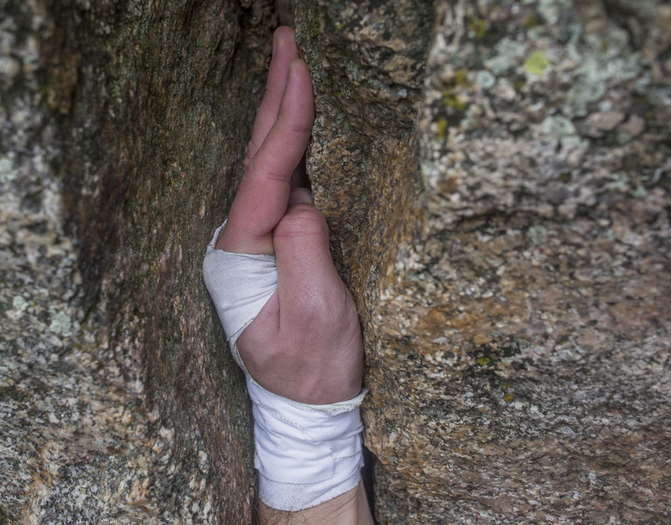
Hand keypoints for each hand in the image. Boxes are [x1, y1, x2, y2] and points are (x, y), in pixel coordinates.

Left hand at [214, 27, 363, 404]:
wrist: (310, 400)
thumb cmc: (313, 366)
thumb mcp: (315, 318)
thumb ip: (304, 258)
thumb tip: (301, 204)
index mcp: (241, 256)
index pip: (264, 177)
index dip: (285, 125)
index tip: (302, 74)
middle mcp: (240, 241)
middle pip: (256, 158)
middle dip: (273, 98)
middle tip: (286, 43)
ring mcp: (259, 240)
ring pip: (269, 165)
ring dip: (281, 113)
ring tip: (293, 64)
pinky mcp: (279, 243)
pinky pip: (286, 183)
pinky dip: (294, 145)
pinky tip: (299, 121)